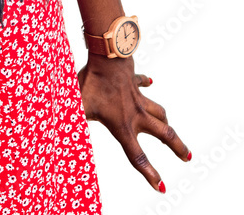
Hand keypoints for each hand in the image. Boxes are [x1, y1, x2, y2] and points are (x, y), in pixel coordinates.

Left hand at [77, 53, 190, 192]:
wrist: (107, 56)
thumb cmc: (92, 82)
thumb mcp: (78, 105)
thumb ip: (70, 120)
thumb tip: (55, 132)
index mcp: (123, 126)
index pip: (137, 156)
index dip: (150, 174)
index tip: (161, 187)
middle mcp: (136, 114)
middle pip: (164, 135)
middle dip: (178, 147)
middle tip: (188, 158)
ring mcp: (138, 97)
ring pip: (159, 112)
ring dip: (166, 122)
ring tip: (170, 129)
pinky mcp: (135, 82)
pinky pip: (143, 84)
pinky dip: (147, 84)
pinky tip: (150, 83)